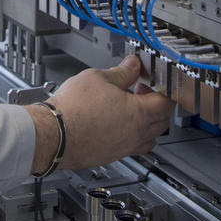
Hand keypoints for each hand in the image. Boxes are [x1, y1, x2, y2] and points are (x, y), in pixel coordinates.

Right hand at [24, 56, 173, 174]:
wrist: (53, 134)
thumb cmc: (73, 108)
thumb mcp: (99, 78)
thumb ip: (121, 72)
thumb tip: (133, 65)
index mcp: (139, 113)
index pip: (166, 102)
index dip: (162, 89)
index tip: (151, 80)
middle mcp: (137, 134)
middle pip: (162, 121)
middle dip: (156, 104)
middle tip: (141, 91)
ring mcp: (125, 148)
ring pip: (150, 138)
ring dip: (147, 123)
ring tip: (130, 109)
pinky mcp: (112, 156)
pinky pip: (132, 147)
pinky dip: (131, 135)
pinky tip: (115, 123)